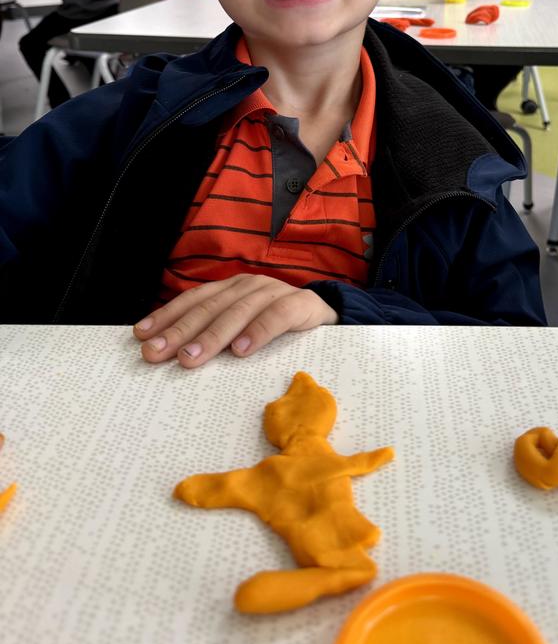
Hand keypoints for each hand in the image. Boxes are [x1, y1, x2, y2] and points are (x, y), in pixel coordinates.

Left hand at [134, 274, 338, 367]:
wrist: (330, 318)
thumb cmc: (279, 328)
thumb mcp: (245, 328)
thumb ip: (218, 335)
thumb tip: (174, 355)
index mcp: (232, 289)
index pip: (193, 300)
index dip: (167, 316)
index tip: (141, 335)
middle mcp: (249, 285)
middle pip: (209, 307)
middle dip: (180, 330)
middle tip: (157, 353)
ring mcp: (275, 292)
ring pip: (238, 312)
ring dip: (212, 336)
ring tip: (191, 358)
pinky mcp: (301, 304)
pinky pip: (276, 317)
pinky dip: (258, 332)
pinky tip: (241, 351)